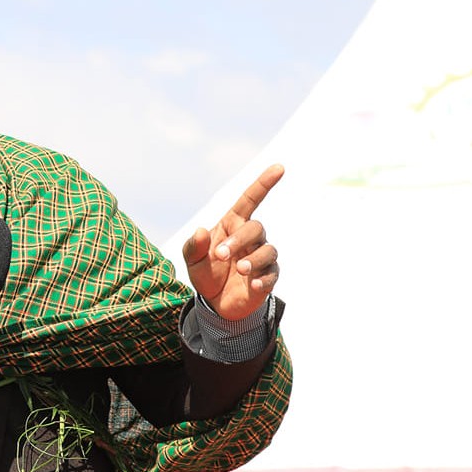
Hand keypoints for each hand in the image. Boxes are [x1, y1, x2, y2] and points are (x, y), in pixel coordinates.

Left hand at [182, 164, 283, 320]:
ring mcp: (261, 257)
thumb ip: (193, 246)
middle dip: (238, 240)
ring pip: (268, 250)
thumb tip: (200, 230)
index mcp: (233, 225)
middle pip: (256, 228)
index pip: (251, 200)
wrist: (215, 303)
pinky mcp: (268, 277)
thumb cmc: (206, 273)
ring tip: (238, 270)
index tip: (279, 168)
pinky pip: (271, 274)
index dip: (264, 184)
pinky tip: (251, 284)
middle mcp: (251, 238)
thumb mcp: (192, 260)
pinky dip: (262, 279)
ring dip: (252, 259)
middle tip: (219, 255)